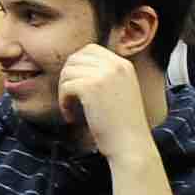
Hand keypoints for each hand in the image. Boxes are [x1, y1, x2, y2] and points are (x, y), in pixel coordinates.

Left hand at [54, 44, 157, 168]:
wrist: (130, 145)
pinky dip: (63, 102)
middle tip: (69, 97)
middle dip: (67, 77)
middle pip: (76, 58)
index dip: (77, 65)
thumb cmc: (122, 125)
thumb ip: (104, 76)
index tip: (76, 85)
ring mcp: (104, 75)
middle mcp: (115, 65)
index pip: (91, 50)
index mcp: (123, 65)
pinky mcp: (91, 87)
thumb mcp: (120, 92)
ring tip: (71, 109)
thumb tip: (74, 67)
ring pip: (68, 72)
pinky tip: (71, 116)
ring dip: (64, 91)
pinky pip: (66, 86)